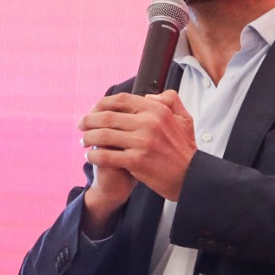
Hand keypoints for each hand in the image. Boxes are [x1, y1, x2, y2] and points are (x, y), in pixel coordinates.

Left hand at [79, 90, 197, 202]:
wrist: (192, 178)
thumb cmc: (185, 150)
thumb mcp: (185, 119)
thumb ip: (170, 101)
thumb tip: (148, 95)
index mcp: (157, 111)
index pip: (121, 100)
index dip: (102, 103)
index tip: (94, 110)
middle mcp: (149, 123)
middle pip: (107, 117)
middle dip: (88, 120)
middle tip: (82, 126)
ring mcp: (142, 143)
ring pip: (102, 135)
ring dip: (88, 138)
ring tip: (84, 141)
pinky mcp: (136, 161)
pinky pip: (106, 156)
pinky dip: (94, 156)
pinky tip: (91, 157)